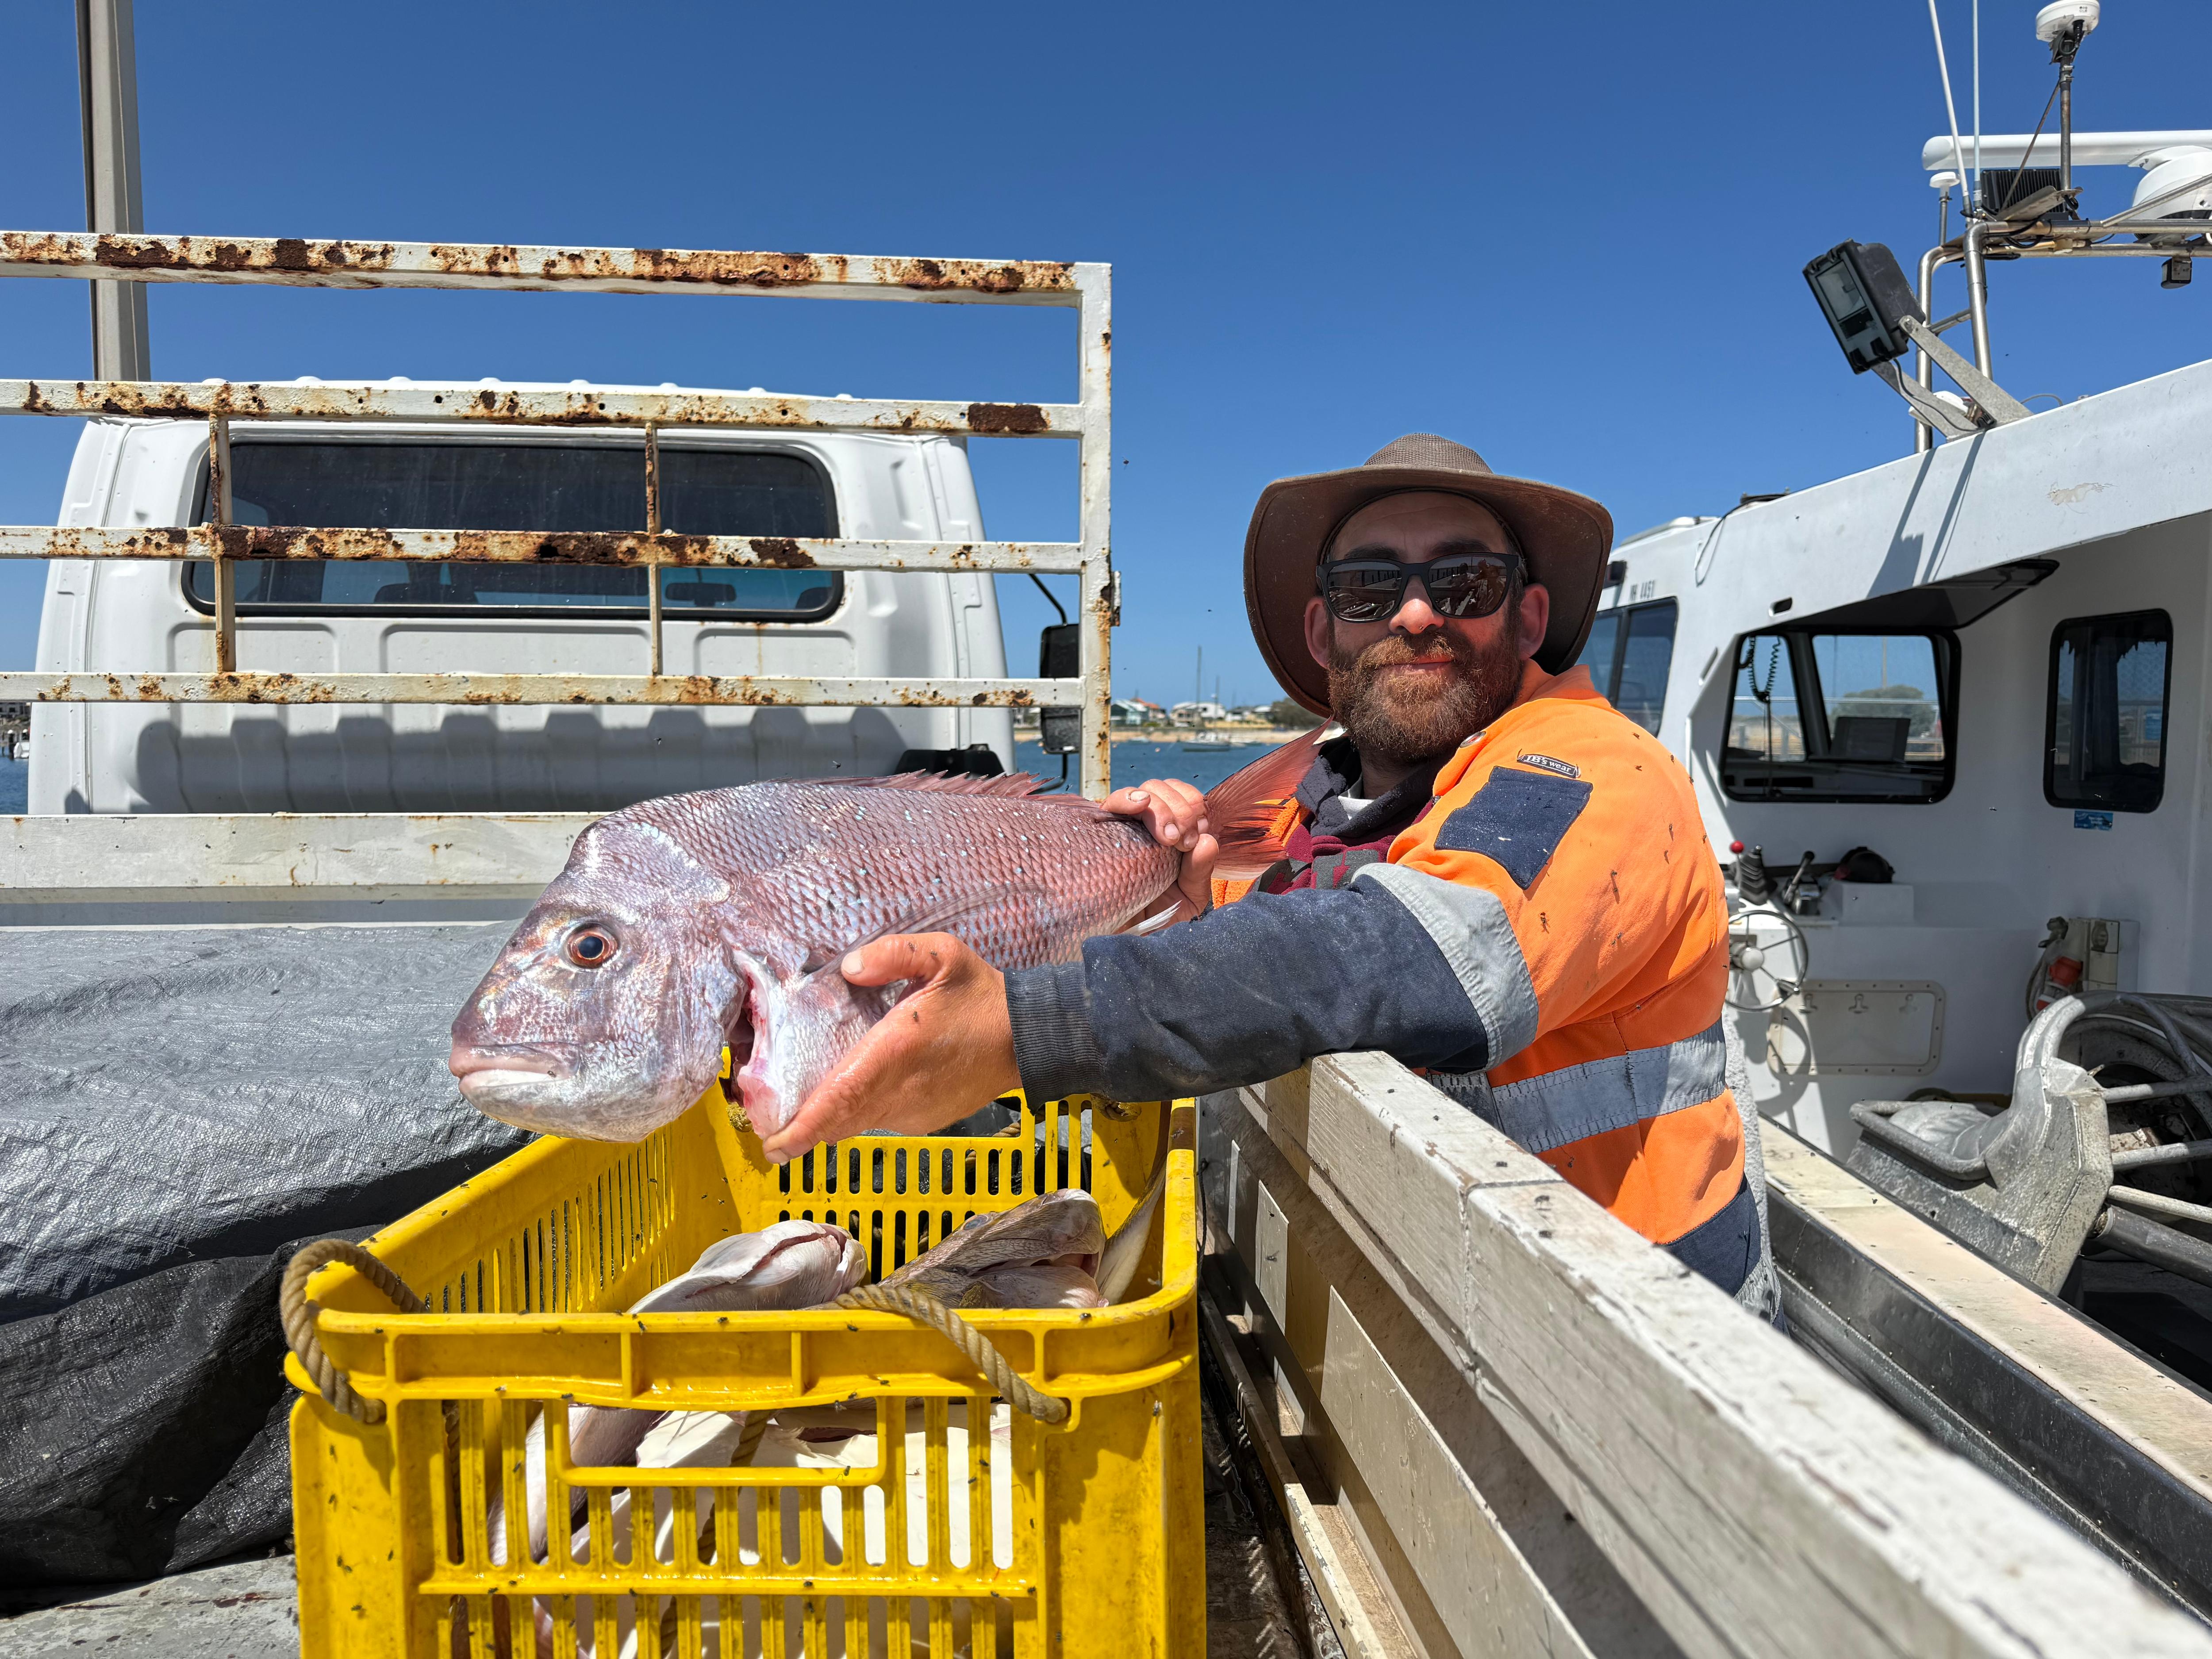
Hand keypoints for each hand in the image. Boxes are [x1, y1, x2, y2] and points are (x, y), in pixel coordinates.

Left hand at [758, 933, 1019, 1162]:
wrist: (1027, 1039)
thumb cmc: (981, 996)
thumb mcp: (944, 955)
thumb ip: (894, 953)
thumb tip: (850, 967)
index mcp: (896, 1051)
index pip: (840, 1097)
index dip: (804, 1126)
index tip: (774, 1146)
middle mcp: (899, 1091)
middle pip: (837, 1119)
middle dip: (802, 1125)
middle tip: (766, 1118)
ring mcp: (911, 1111)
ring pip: (855, 1122)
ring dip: (828, 1117)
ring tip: (800, 1105)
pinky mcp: (923, 1120)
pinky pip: (878, 1119)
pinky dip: (857, 1112)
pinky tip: (852, 1091)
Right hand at [1105, 778, 1217, 915]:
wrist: (1124, 942)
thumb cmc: (1156, 919)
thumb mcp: (1188, 899)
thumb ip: (1200, 872)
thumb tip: (1207, 841)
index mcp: (1174, 836)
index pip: (1185, 798)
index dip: (1194, 807)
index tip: (1196, 836)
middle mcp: (1149, 827)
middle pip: (1165, 790)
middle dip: (1179, 808)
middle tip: (1180, 841)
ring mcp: (1124, 828)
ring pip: (1144, 793)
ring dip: (1160, 807)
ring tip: (1167, 836)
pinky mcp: (1099, 835)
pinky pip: (1111, 804)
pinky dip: (1128, 798)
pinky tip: (1140, 806)